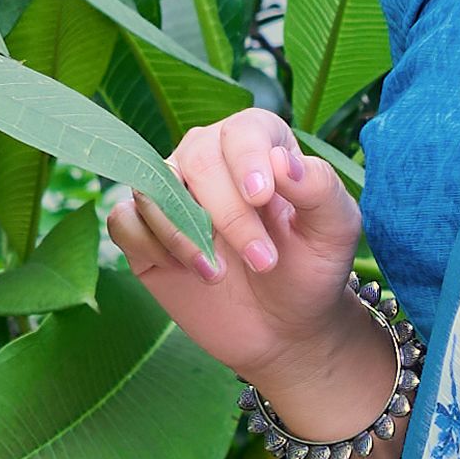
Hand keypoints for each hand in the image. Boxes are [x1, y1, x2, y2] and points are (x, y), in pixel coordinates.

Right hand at [106, 114, 367, 400]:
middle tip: (262, 261)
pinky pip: (124, 221)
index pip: (241, 131)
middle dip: (226, 213)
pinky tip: (185, 272)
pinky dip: (149, 245)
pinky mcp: (145, 231)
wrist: (284, 327)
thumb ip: (320, 189)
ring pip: (153, 188)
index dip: (247, 160)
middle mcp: (209, 157)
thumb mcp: (335, 231)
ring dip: (184, 235)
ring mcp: (173, 193)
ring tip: (219, 275)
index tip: (261, 199)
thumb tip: (284, 162)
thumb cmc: (312, 270)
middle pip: (196, 159)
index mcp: (258, 143)